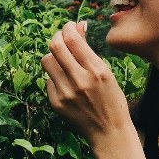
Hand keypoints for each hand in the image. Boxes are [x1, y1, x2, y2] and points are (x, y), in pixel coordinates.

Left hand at [41, 21, 129, 142]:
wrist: (108, 132)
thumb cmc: (111, 99)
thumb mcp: (106, 71)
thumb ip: (88, 50)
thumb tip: (77, 26)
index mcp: (96, 70)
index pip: (72, 39)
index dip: (67, 28)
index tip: (69, 27)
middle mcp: (79, 80)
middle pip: (55, 46)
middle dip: (57, 37)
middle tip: (61, 38)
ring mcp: (65, 93)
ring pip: (47, 61)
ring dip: (53, 55)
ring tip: (62, 59)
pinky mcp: (56, 103)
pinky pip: (48, 79)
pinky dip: (55, 75)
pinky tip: (66, 80)